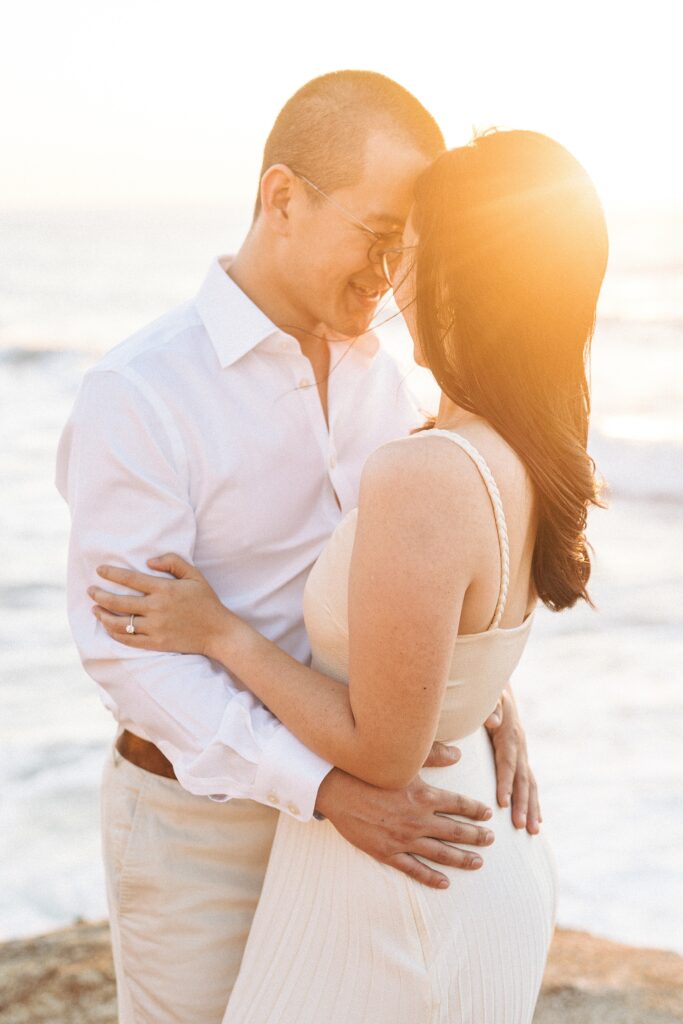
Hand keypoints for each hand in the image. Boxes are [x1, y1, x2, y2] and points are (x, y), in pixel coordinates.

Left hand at [88, 554, 229, 655]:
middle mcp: (157, 608)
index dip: (112, 573)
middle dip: (100, 594)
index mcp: (165, 589)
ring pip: (119, 622)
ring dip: (102, 615)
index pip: (131, 579)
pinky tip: (108, 626)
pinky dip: (114, 633)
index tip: (99, 570)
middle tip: (90, 590)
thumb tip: (148, 561)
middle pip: (118, 601)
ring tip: (94, 609)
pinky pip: (128, 639)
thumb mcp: (194, 575)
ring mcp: (155, 627)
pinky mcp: (156, 643)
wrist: (218, 631)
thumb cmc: (206, 601)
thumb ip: (172, 562)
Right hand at [315, 741, 494, 889]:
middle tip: (491, 840)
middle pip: (456, 831)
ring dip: (462, 858)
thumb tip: (458, 754)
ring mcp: (404, 839)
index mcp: (424, 795)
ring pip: (441, 853)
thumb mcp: (403, 759)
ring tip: (478, 862)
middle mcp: (418, 820)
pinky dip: (431, 877)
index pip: (459, 804)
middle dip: (476, 836)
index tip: (488, 814)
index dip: (476, 810)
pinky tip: (445, 882)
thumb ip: (433, 754)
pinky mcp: (388, 852)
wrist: (337, 790)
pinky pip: (414, 869)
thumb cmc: (369, 771)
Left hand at [484, 687, 540, 833]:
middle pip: (523, 779)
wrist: (500, 687)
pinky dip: (534, 802)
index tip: (502, 803)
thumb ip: (489, 707)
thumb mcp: (488, 696)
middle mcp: (520, 746)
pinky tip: (537, 821)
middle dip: (522, 803)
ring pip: (530, 784)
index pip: (507, 762)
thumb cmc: (488, 695)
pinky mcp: (523, 757)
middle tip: (520, 827)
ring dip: (532, 808)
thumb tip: (491, 721)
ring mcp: (524, 752)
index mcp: (508, 734)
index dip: (505, 782)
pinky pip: (530, 783)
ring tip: (533, 831)